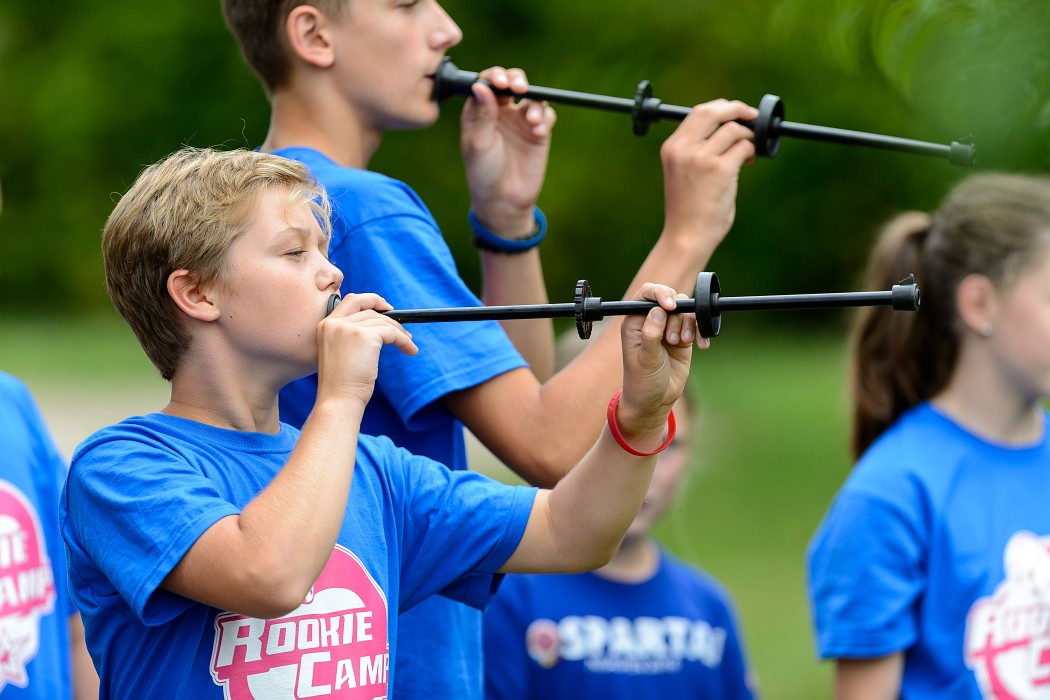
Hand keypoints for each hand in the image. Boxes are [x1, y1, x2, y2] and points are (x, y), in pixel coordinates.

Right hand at [314, 293, 416, 407]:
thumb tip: (377, 328)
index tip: (384, 307)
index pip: (350, 301)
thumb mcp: (340, 353)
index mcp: (325, 325)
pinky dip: (403, 340)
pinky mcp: (364, 336)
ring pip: (382, 321)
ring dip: (399, 332)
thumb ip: (350, 337)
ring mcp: (348, 328)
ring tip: (408, 344)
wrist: (338, 400)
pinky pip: (391, 332)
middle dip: (388, 314)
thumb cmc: (341, 385)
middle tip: (401, 325)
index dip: (370, 300)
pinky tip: (410, 350)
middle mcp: (334, 323)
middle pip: (368, 309)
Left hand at [460, 66, 556, 236]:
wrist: (503, 200)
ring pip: (533, 96)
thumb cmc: (483, 172)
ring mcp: (521, 121)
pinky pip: (546, 115)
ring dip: (534, 101)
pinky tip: (538, 131)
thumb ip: (482, 114)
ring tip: (531, 120)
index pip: (488, 82)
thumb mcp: (478, 143)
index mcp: (480, 110)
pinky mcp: (539, 133)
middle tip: (519, 87)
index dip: (495, 76)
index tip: (500, 82)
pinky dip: (545, 118)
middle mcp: (501, 111)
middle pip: (512, 82)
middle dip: (516, 79)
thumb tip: (480, 85)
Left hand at [617, 284, 703, 440]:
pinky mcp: (683, 337)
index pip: (647, 294)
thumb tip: (658, 311)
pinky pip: (697, 324)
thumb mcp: (645, 359)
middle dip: (677, 316)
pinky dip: (701, 332)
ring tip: (682, 344)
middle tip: (673, 340)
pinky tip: (702, 346)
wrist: (656, 400)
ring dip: (688, 325)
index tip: (671, 306)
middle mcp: (652, 320)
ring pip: (686, 311)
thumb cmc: (642, 381)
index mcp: (635, 321)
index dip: (661, 293)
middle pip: (671, 299)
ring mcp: (668, 328)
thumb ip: (650, 334)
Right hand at [660, 99, 757, 259]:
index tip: (735, 112)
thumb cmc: (687, 209)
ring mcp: (701, 159)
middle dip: (738, 109)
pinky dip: (752, 151)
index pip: (698, 112)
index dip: (721, 107)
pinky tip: (750, 162)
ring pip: (734, 129)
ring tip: (749, 151)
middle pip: (714, 111)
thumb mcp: (682, 172)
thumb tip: (728, 127)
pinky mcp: (720, 170)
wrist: (686, 236)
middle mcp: (683, 149)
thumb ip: (696, 149)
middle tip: (752, 117)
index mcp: (671, 148)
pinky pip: (744, 147)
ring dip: (748, 136)